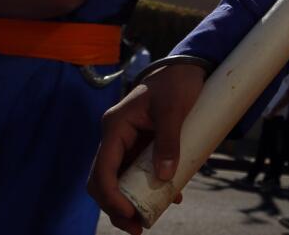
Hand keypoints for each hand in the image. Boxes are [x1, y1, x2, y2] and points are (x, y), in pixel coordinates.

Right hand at [89, 63, 205, 234]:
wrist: (187, 69)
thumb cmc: (177, 83)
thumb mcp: (174, 109)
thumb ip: (168, 140)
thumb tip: (164, 176)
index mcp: (116, 127)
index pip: (102, 169)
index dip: (111, 197)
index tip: (129, 214)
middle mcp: (116, 138)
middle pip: (104, 181)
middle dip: (116, 207)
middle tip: (137, 228)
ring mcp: (127, 143)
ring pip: (120, 181)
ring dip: (130, 202)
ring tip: (148, 221)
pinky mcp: (141, 146)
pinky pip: (139, 173)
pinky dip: (149, 189)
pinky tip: (171, 197)